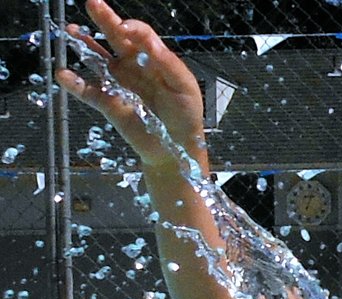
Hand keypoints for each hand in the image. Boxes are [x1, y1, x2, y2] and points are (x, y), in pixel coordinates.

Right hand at [56, 0, 207, 171]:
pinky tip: (65, 75)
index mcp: (154, 60)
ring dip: (85, 45)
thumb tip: (148, 41)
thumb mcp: (184, 87)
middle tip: (93, 3)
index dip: (133, 29)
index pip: (141, 36)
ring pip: (98, 60)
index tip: (126, 29)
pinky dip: (76, 84)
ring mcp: (120, 84)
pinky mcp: (110, 104)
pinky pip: (90, 92)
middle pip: (116, 38)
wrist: (178, 150)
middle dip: (105, 20)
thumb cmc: (185, 117)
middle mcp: (134, 67)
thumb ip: (168, 64)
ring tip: (72, 30)